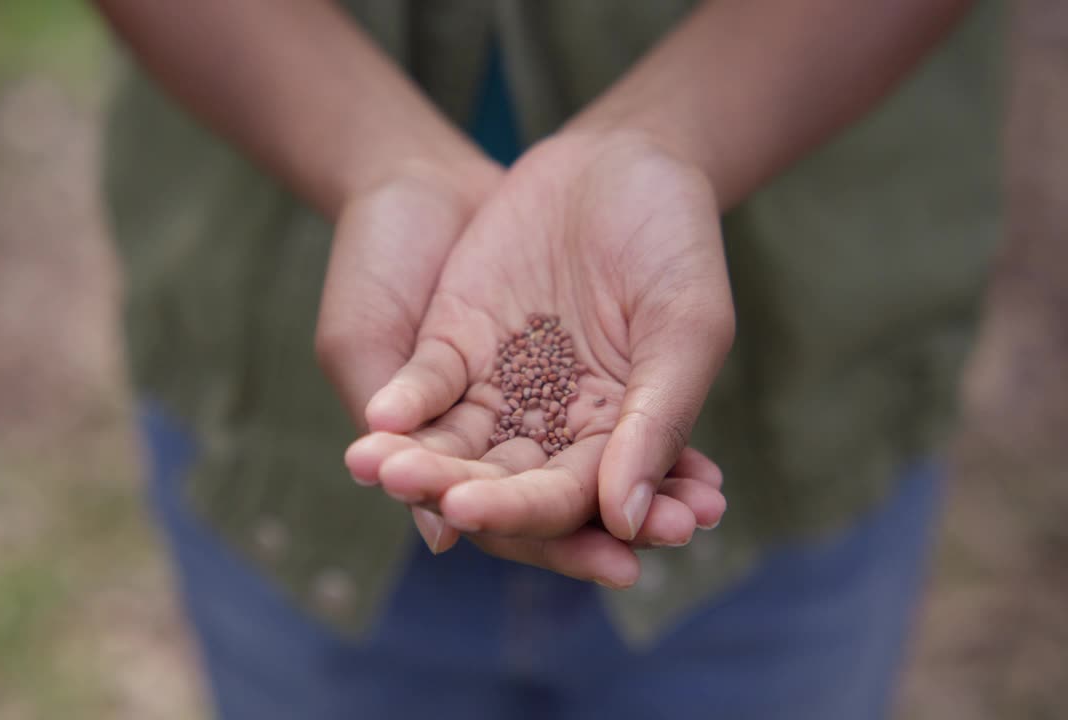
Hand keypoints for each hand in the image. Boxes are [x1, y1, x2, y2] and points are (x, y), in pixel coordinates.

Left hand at [345, 131, 734, 587]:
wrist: (622, 155)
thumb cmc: (675, 242)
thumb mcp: (685, 327)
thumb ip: (659, 420)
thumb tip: (626, 519)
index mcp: (617, 438)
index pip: (575, 499)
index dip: (545, 519)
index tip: (500, 517)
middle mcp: (553, 427)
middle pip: (508, 485)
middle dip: (478, 500)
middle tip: (449, 506)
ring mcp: (500, 387)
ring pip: (457, 447)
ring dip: (423, 466)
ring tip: (387, 472)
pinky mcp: (455, 344)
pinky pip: (426, 388)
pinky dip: (405, 404)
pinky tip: (381, 418)